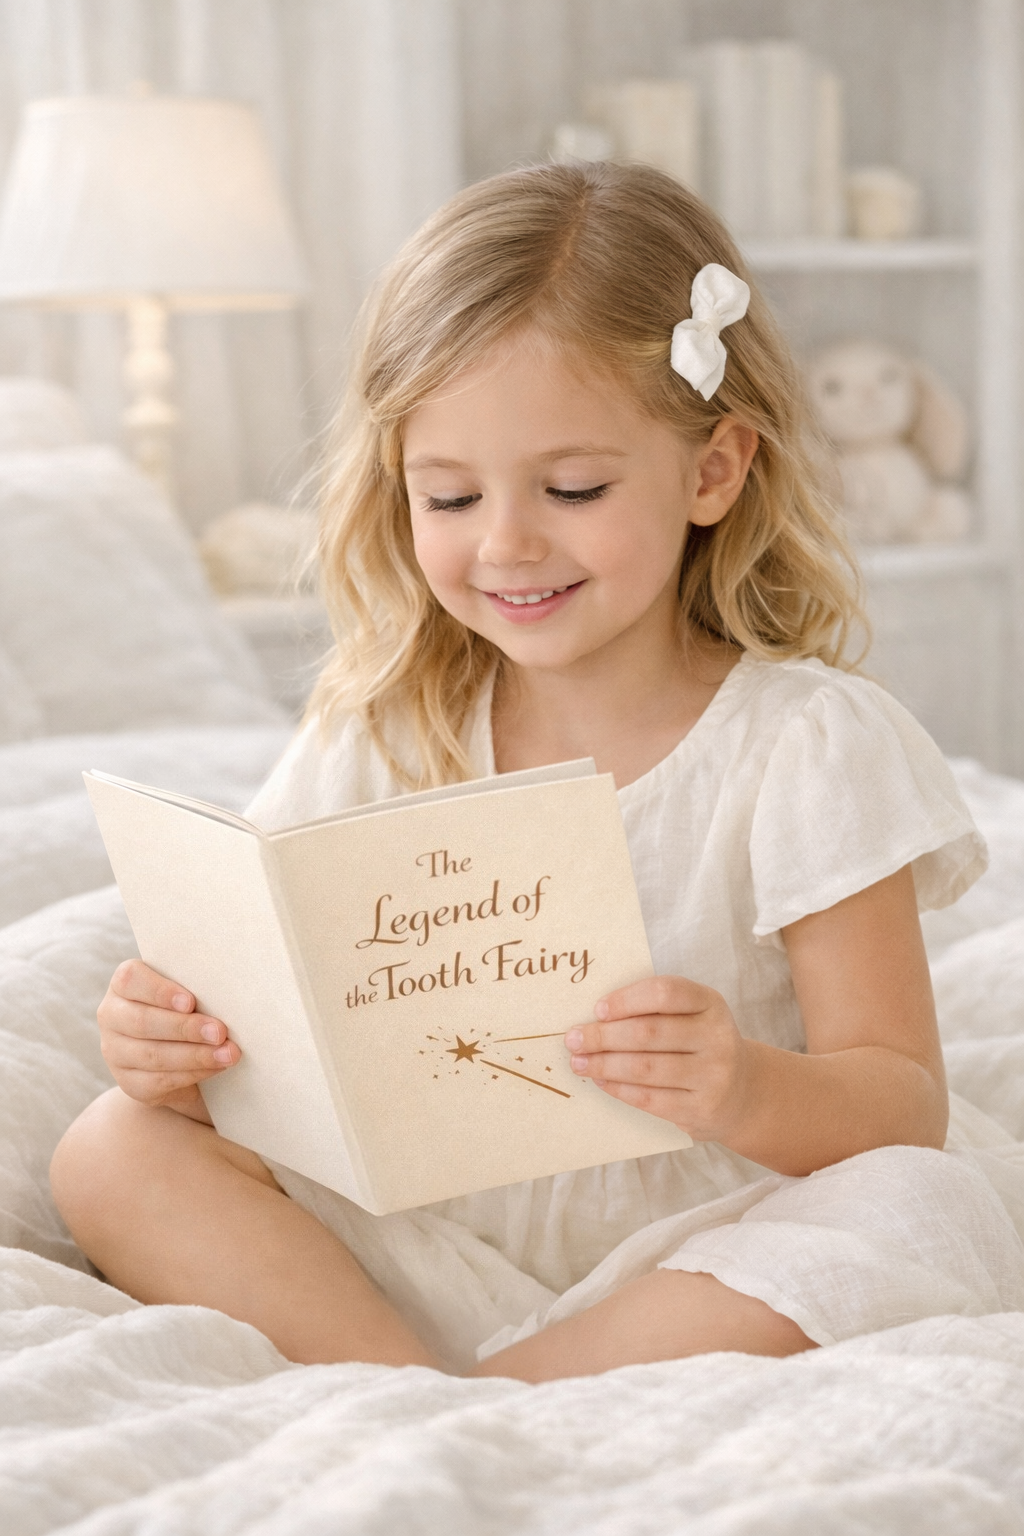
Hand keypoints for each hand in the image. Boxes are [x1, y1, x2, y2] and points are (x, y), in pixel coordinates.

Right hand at [98, 960, 239, 1118]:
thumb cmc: (188, 1010)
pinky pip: (158, 1081)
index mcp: (124, 985)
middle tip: (220, 1032)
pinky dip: (192, 1074)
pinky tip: (215, 1067)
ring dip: (195, 1055)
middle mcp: (112, 1016)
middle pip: (142, 1021)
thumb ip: (197, 988)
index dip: (160, 991)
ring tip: (228, 1053)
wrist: (179, 1055)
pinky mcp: (129, 1082)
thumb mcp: (188, 993)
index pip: (130, 979)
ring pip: (152, 1055)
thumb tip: (229, 990)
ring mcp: (115, 1052)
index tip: (191, 1002)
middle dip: (185, 1028)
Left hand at [564, 975, 750, 1140]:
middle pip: (649, 1032)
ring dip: (604, 1065)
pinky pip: (649, 1098)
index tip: (598, 1009)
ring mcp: (713, 1076)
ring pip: (645, 1068)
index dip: (627, 999)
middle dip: (603, 1036)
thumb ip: (654, 1011)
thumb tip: (595, 1017)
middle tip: (573, 1038)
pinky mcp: (702, 1109)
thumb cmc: (700, 1045)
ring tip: (579, 1062)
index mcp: (711, 1003)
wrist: (742, 1091)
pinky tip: (601, 1081)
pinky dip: (618, 1089)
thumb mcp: (692, 1017)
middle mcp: (717, 1037)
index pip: (666, 992)